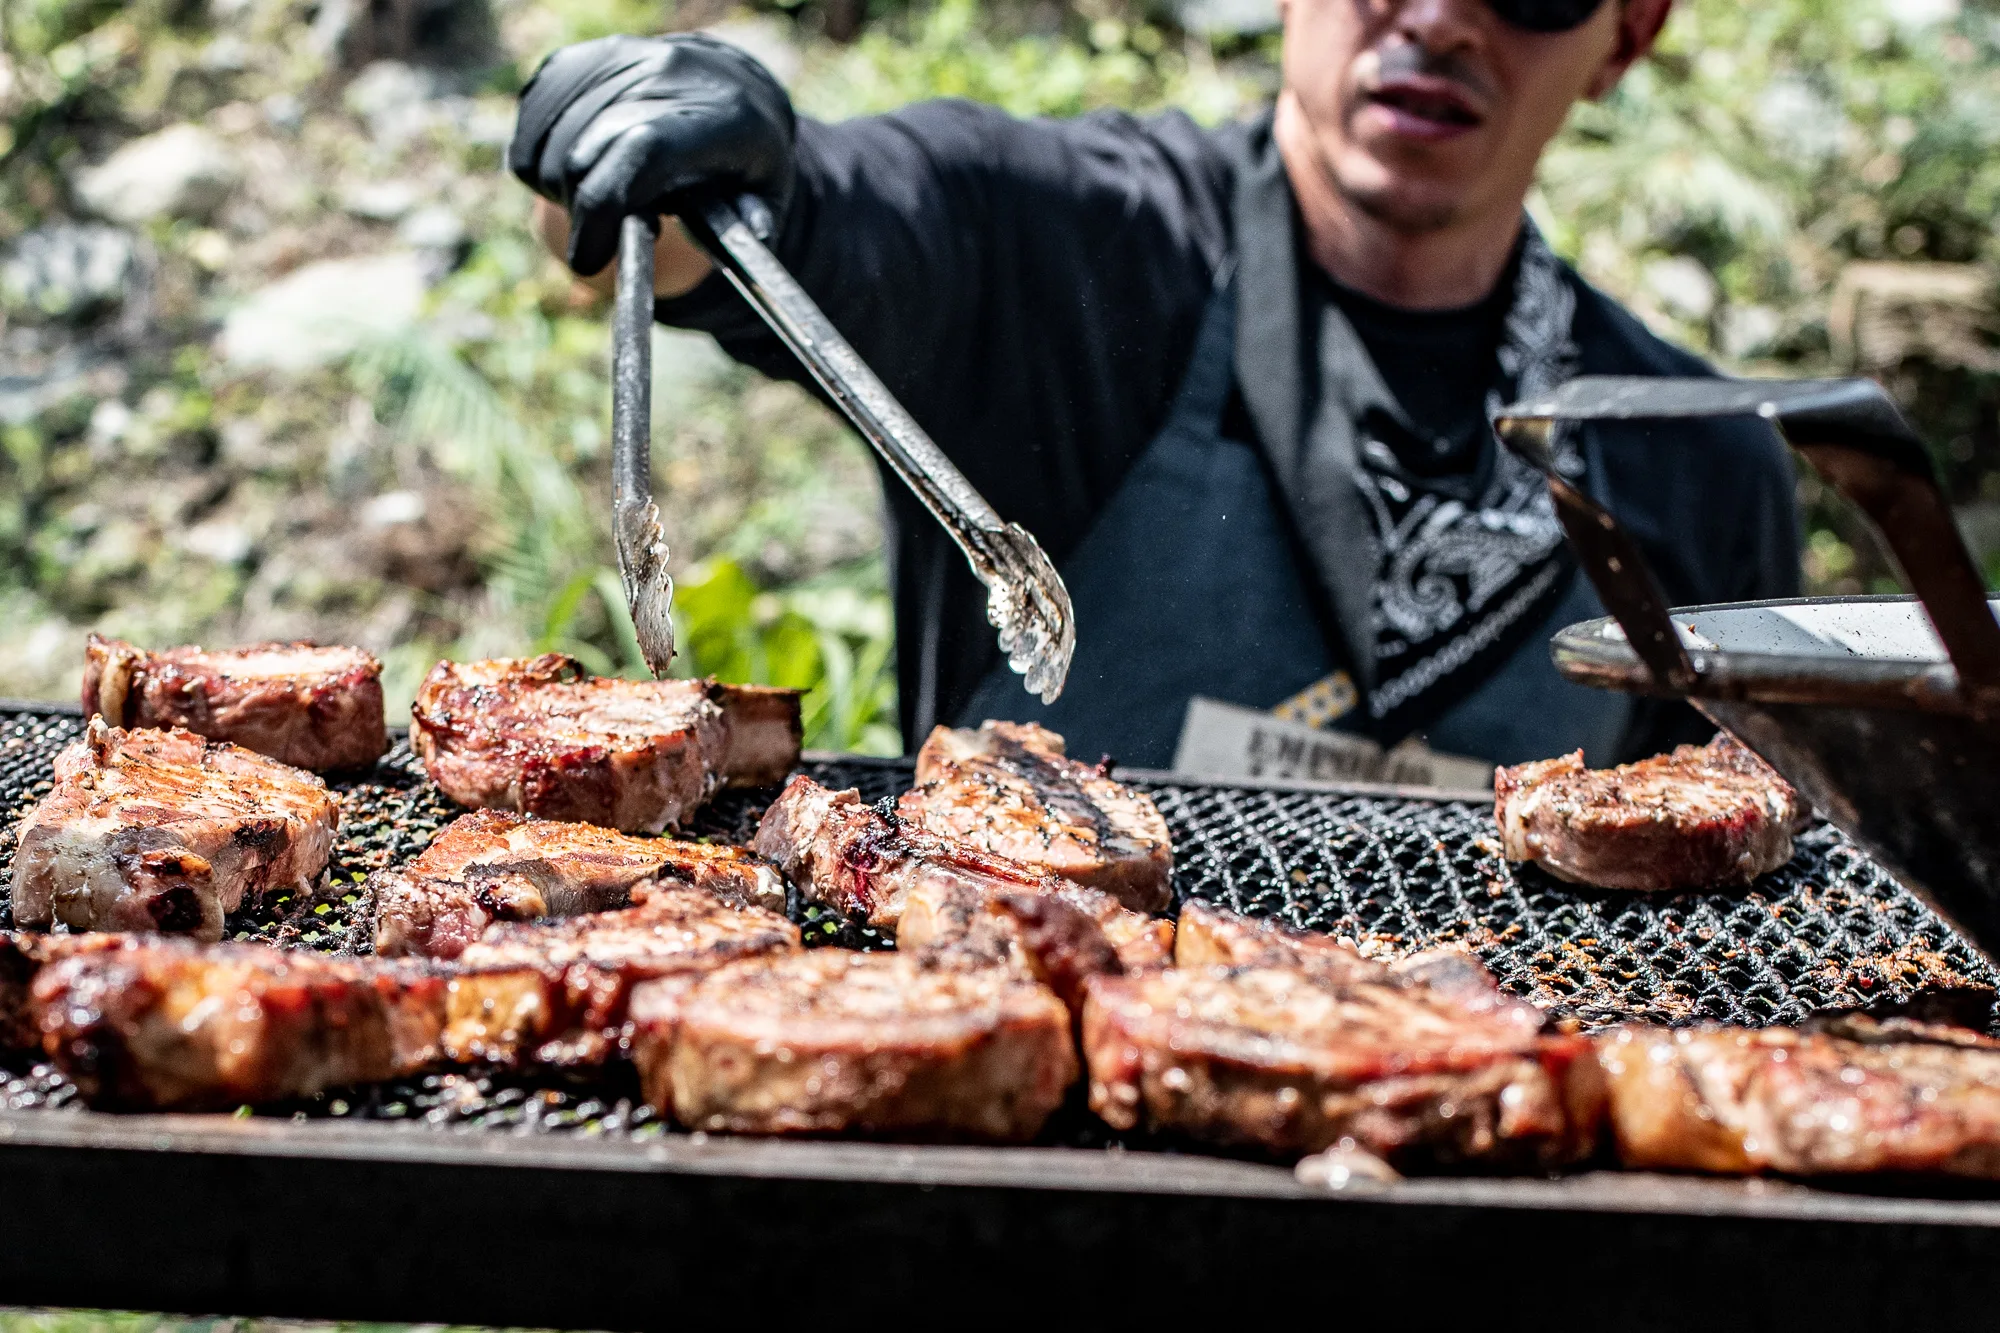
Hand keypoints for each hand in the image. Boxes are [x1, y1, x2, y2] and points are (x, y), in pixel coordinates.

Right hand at [509, 33, 795, 276]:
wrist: (723, 88)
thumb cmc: (743, 158)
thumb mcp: (766, 196)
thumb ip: (753, 224)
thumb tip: (749, 238)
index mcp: (716, 114)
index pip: (641, 150)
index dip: (604, 208)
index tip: (590, 261)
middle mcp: (663, 73)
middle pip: (584, 154)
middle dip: (584, 212)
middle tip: (608, 236)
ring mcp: (615, 60)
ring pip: (550, 146)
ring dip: (563, 189)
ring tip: (609, 195)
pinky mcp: (575, 60)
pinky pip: (531, 127)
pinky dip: (544, 162)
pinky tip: (585, 167)